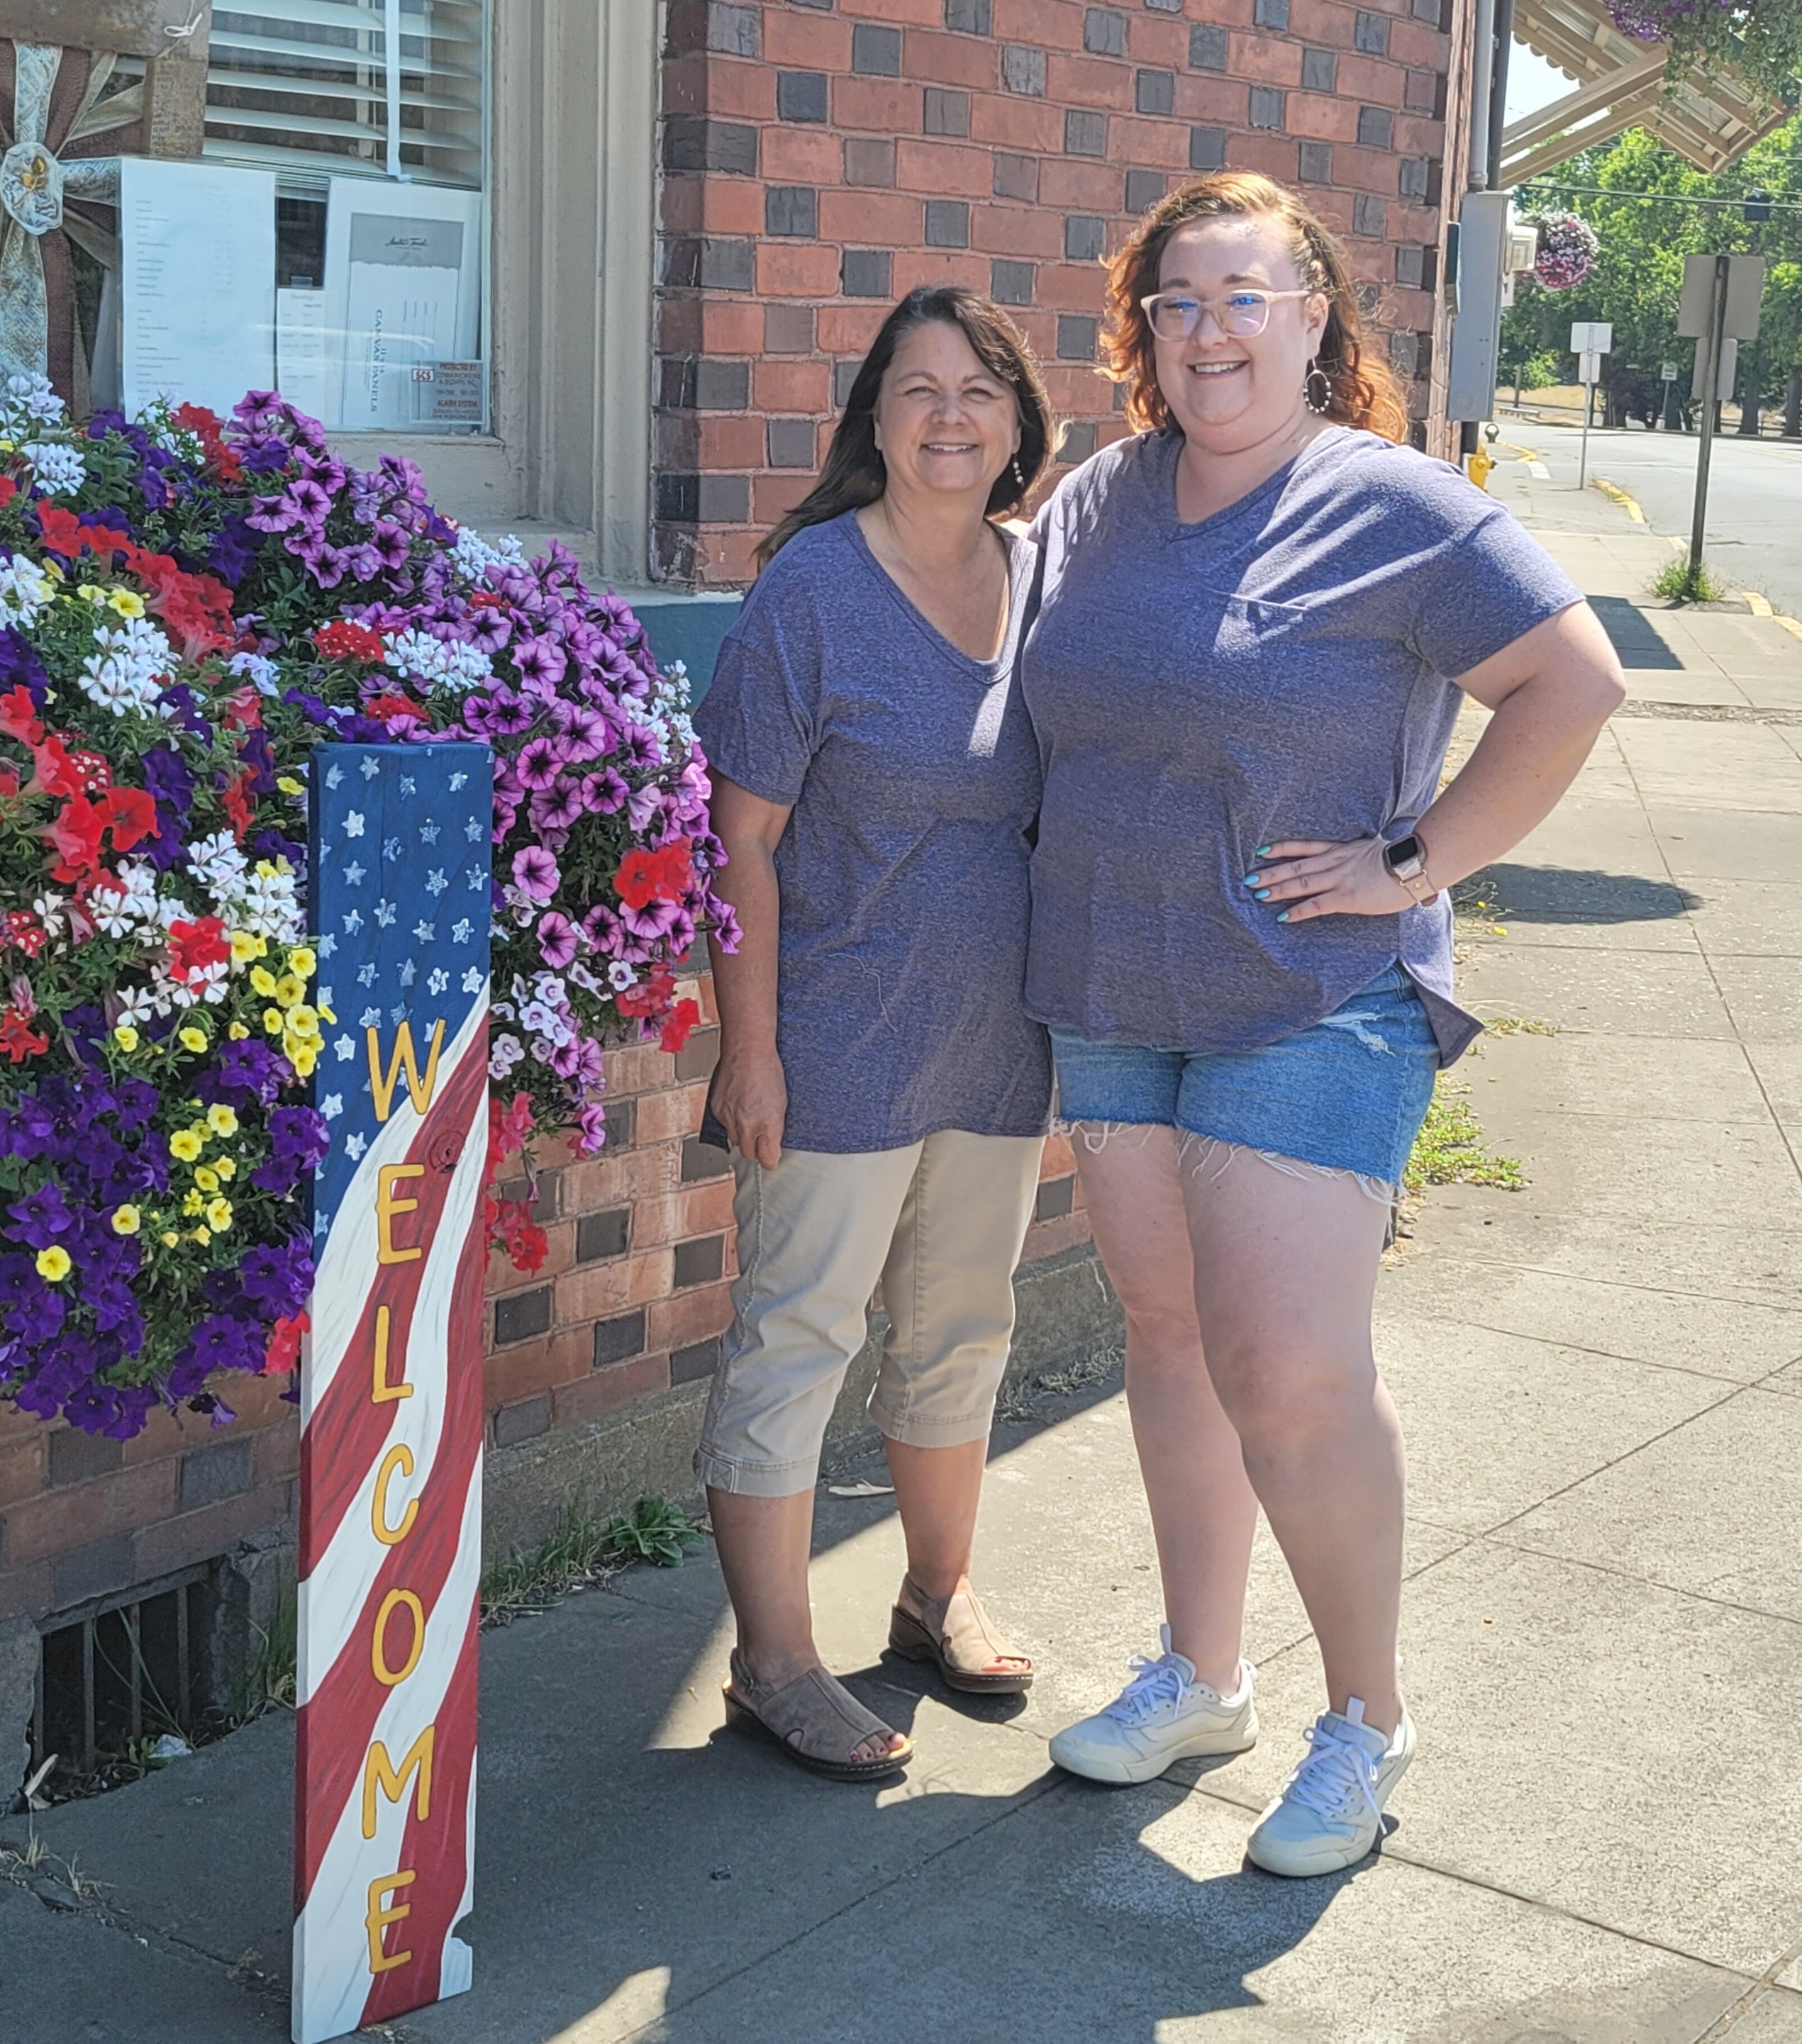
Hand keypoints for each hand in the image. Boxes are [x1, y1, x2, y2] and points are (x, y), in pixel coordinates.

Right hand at [710, 1043, 787, 1168]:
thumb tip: (772, 1146)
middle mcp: (747, 1125)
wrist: (747, 1051)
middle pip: (748, 1154)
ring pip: (734, 1141)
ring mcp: (729, 1118)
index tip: (771, 1156)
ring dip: (741, 1134)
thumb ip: (776, 1128)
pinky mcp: (716, 1110)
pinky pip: (724, 1125)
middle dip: (755, 1149)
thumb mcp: (782, 1103)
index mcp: (768, 1124)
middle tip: (760, 1137)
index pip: (767, 1160)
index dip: (770, 1159)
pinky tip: (738, 1105)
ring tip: (748, 1116)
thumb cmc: (769, 1071)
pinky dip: (731, 1120)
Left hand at [1242, 837, 1419, 922]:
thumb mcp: (1376, 849)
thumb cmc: (1403, 859)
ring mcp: (1340, 879)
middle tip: (1248, 878)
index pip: (1305, 846)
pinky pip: (1316, 905)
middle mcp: (1336, 862)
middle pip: (1295, 866)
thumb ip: (1362, 855)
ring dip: (1277, 890)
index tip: (1263, 850)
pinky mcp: (1347, 897)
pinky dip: (1297, 912)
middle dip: (1270, 873)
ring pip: (1301, 883)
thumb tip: (1363, 860)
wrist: (1415, 863)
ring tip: (1257, 894)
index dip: (1282, 848)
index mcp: (1342, 850)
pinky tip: (1282, 918)